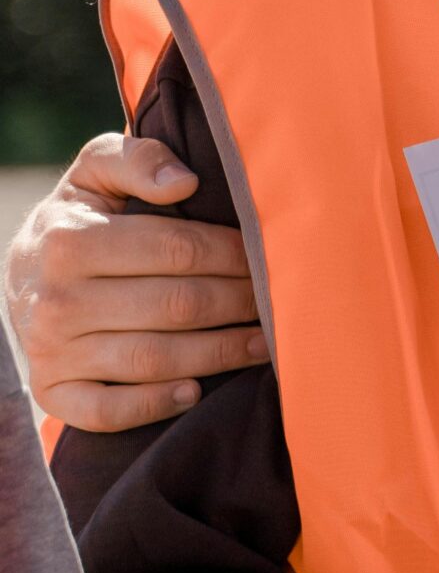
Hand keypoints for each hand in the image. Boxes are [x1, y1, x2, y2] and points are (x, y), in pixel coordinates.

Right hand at [4, 133, 264, 430]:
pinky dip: (154, 405)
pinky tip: (195, 392)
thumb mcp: (94, 173)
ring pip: (154, 359)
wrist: (22, 275)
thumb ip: (135, 159)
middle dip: (238, 304)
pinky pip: (108, 412)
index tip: (268, 256)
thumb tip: (184, 182)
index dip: (232, 255)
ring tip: (264, 343)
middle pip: (175, 306)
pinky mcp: (53, 392)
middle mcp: (55, 300)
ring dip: (220, 354)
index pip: (176, 249)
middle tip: (279, 302)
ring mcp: (51, 351)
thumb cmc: (78, 218)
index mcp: (69, 240)